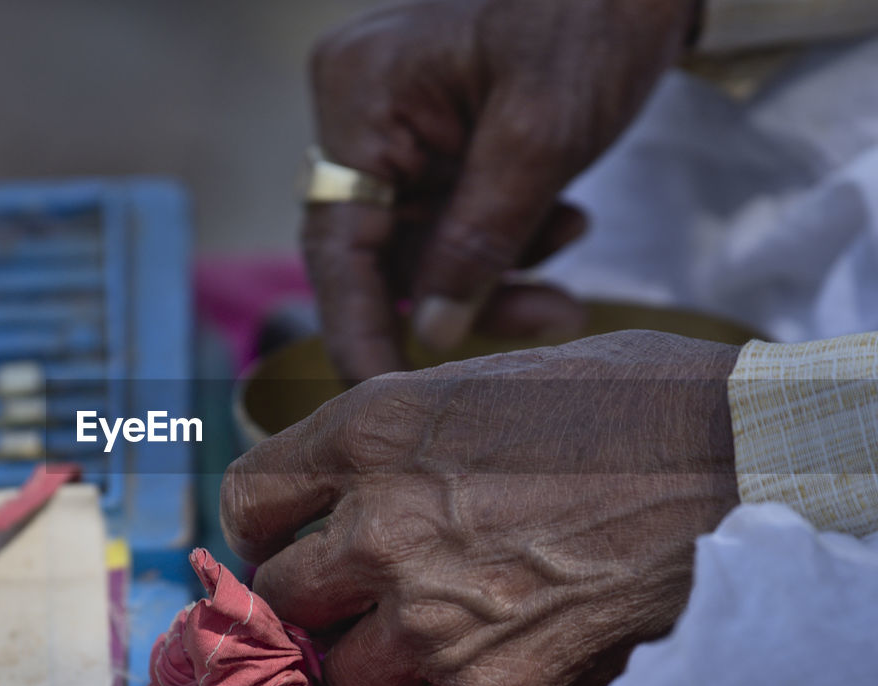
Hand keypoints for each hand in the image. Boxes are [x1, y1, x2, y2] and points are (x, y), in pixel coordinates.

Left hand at [221, 331, 738, 685]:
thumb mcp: (474, 386)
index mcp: (369, 431)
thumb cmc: (619, 404)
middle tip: (366, 590)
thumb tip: (340, 492)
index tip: (290, 539)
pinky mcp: (486, 685)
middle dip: (317, 595)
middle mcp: (380, 522)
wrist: (735, 463)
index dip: (264, 526)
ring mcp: (428, 612)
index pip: (247, 498)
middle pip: (282, 591)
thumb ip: (387, 444)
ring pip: (341, 670)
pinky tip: (496, 654)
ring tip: (435, 628)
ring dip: (377, 657)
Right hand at [305, 0, 698, 380]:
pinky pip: (450, 220)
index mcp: (361, 99)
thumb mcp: (541, 137)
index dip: (359, 329)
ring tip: (570, 254)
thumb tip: (431, 335)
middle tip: (546, 325)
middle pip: (382, 252)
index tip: (385, 401)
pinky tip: (563, 219)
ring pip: (423, 246)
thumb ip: (480, 242)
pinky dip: (504, 239)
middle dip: (460, 297)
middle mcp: (361, 117)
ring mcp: (395, 129)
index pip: (339, 244)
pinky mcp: (433, 141)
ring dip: (496, 271)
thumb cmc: (592, 16)